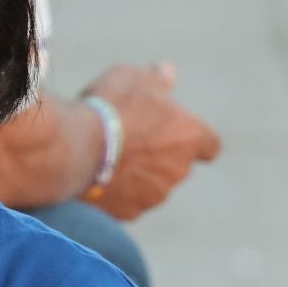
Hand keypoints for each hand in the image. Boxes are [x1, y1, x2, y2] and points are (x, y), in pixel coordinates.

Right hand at [83, 61, 221, 219]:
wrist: (76, 148)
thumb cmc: (110, 107)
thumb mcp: (134, 78)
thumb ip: (156, 80)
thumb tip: (166, 73)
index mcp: (189, 136)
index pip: (211, 146)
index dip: (197, 140)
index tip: (181, 135)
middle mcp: (178, 170)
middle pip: (178, 165)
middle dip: (162, 156)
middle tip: (132, 139)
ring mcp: (154, 195)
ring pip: (154, 186)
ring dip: (141, 175)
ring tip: (111, 158)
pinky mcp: (130, 213)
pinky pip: (130, 202)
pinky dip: (120, 192)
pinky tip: (99, 176)